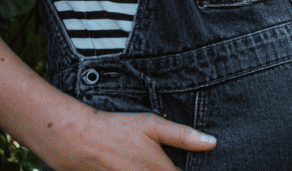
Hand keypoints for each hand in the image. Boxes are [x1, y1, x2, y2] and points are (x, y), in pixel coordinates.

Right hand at [42, 109, 215, 170]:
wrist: (79, 140)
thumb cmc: (117, 130)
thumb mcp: (152, 125)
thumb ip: (183, 136)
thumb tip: (212, 143)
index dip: (188, 170)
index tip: (185, 166)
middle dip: (171, 170)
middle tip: (164, 163)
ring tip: (144, 162)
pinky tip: (136, 165)